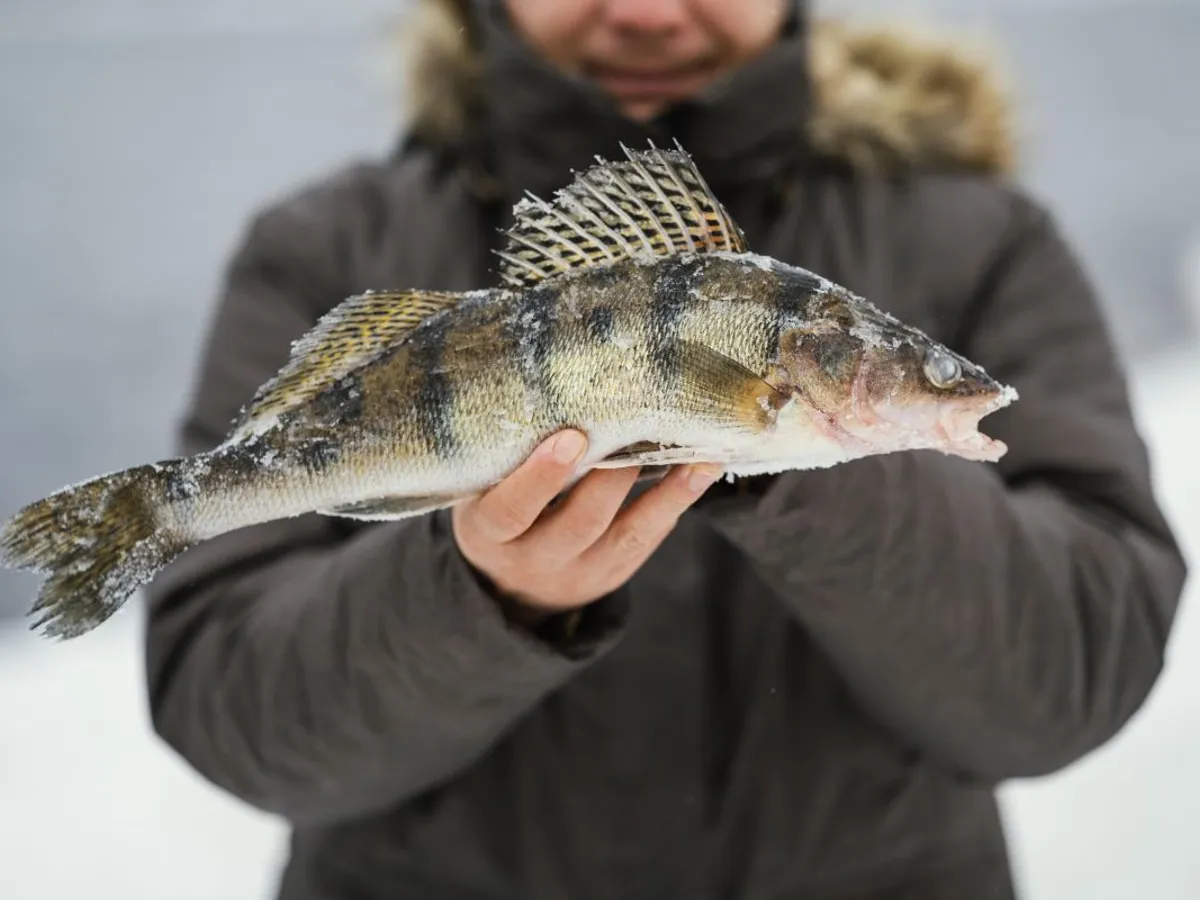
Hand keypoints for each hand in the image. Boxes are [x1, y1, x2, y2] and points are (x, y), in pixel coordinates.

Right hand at [451, 430, 721, 621]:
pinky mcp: (612, 573)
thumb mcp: (481, 486)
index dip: (540, 477)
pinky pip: (647, 539)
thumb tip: (549, 381)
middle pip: (578, 523)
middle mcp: (533, 559)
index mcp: (490, 532)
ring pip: (625, 535)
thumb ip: (506, 451)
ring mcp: (577, 572)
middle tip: (641, 427)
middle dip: (611, 476)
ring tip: (698, 453)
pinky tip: (702, 469)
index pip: (511, 510)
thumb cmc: (497, 505)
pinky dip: (675, 503)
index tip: (570, 438)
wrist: (508, 583)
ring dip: (665, 492)